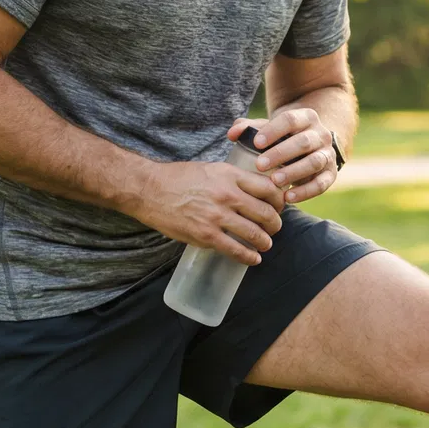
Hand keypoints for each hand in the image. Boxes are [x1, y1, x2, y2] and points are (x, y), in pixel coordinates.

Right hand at [135, 158, 284, 265]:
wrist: (149, 189)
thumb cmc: (178, 178)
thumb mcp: (211, 169)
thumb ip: (233, 179)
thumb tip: (254, 190)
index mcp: (230, 175)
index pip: (268, 188)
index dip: (279, 200)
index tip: (279, 207)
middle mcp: (228, 195)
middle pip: (266, 213)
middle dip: (275, 224)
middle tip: (274, 228)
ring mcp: (217, 216)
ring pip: (255, 234)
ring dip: (264, 242)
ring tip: (264, 244)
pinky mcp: (206, 235)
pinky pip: (235, 249)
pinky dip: (249, 256)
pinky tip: (253, 258)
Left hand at [243, 108, 339, 205]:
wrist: (310, 145)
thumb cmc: (283, 136)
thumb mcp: (269, 128)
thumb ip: (249, 128)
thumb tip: (232, 134)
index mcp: (306, 117)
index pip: (290, 120)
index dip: (273, 131)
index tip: (256, 143)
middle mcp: (320, 134)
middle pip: (303, 141)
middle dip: (281, 153)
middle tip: (260, 165)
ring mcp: (327, 154)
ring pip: (314, 162)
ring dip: (294, 172)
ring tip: (274, 181)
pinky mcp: (330, 174)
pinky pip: (322, 183)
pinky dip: (306, 191)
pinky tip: (288, 197)